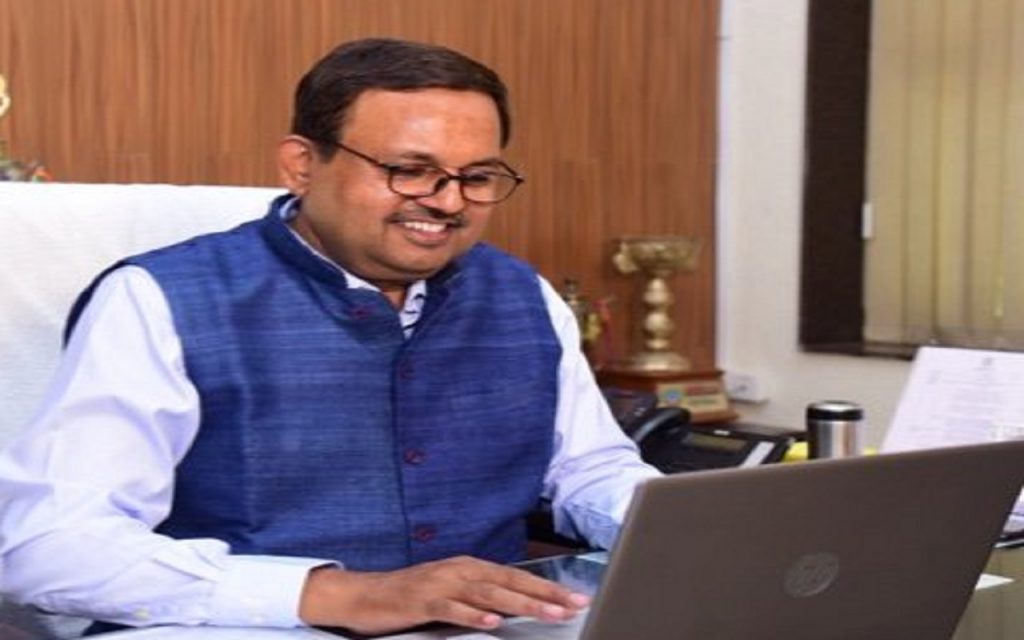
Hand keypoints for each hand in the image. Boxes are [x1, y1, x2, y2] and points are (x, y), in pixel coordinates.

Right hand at [298, 555, 590, 634]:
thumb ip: (481, 596)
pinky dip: (473, 615)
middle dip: (544, 594)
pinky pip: (452, 609)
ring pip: (488, 594)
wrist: (364, 593)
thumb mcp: (452, 591)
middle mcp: (459, 571)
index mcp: (469, 567)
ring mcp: (441, 585)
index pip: (516, 577)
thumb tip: (517, 605)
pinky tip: (492, 623)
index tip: (575, 598)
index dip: (547, 587)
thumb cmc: (410, 594)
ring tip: (547, 613)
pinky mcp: (422, 601)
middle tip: (573, 605)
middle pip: (509, 583)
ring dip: (520, 604)